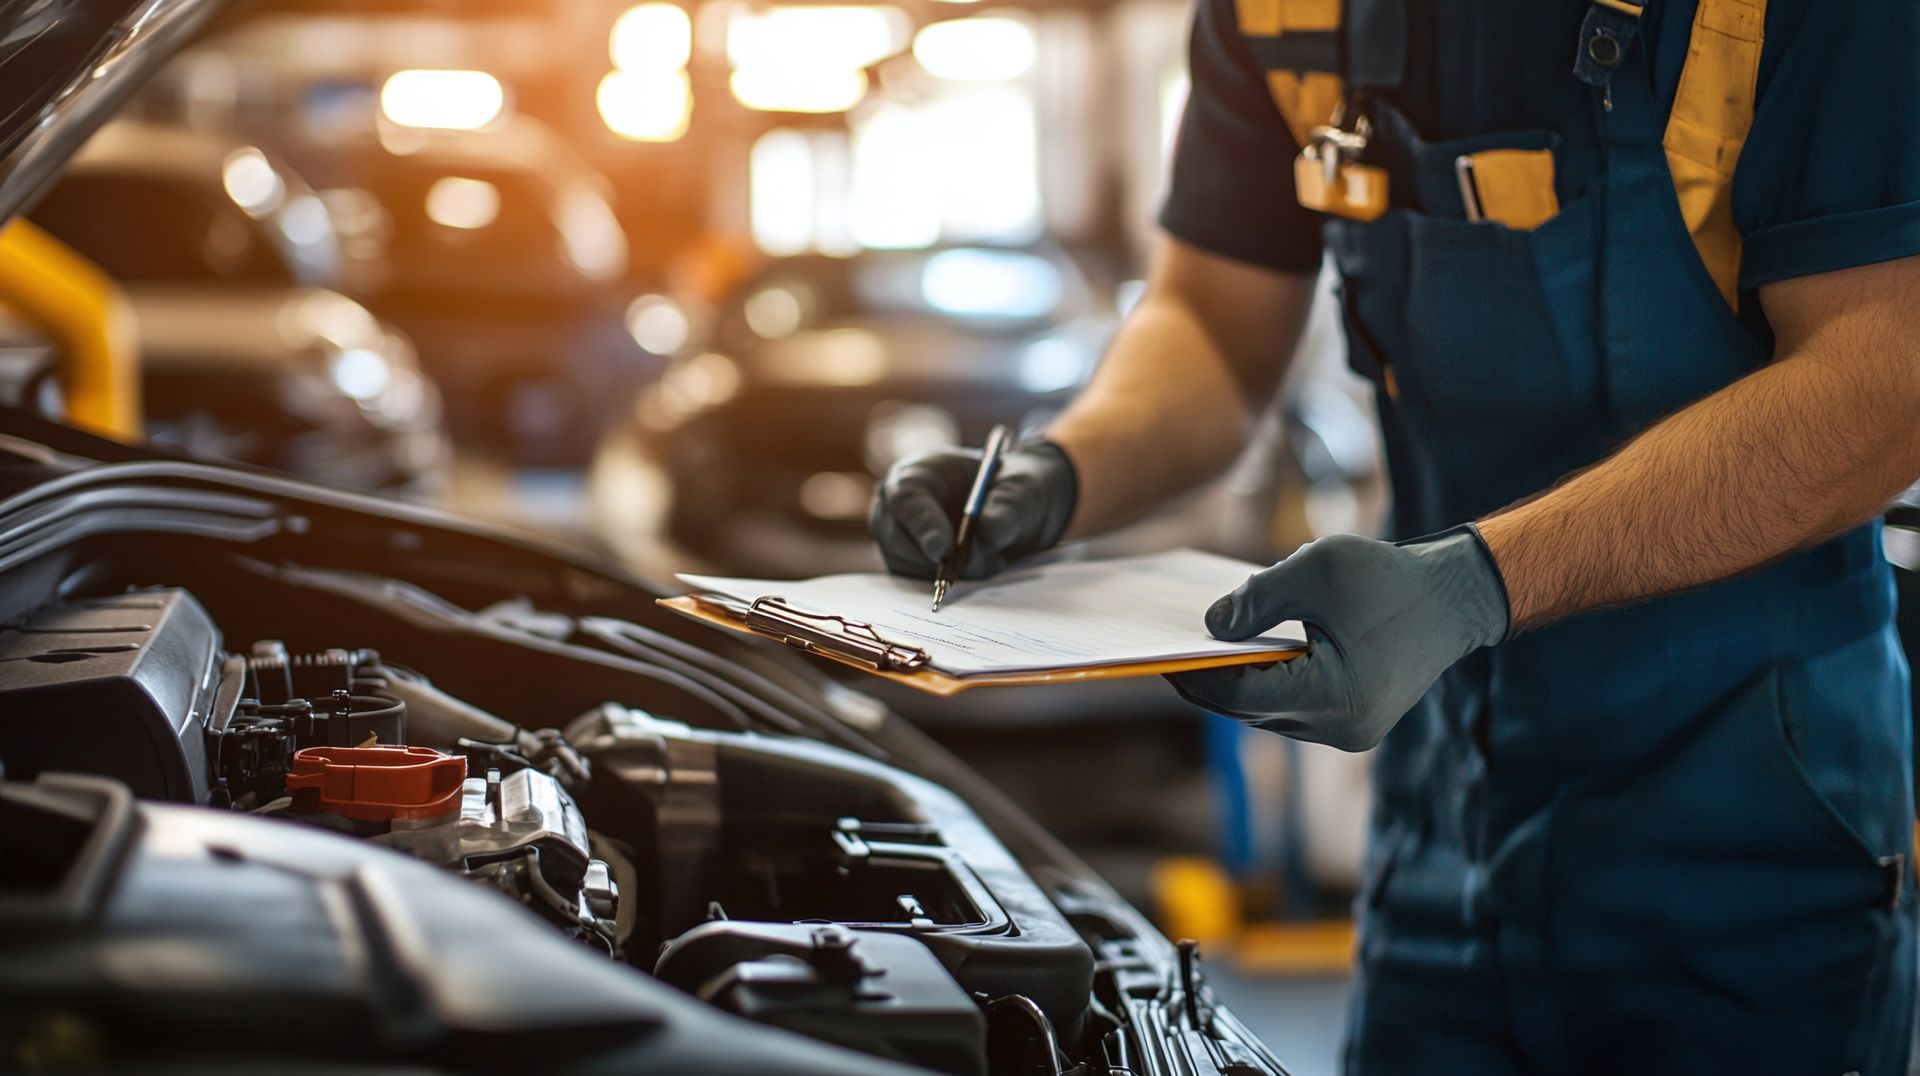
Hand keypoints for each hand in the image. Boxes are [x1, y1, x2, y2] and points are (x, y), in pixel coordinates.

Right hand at [868, 439, 1077, 579]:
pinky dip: (948, 583)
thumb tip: (988, 533)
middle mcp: (894, 507)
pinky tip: (977, 567)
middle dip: (941, 559)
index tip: (945, 551)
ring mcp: (894, 539)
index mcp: (915, 474)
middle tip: (984, 561)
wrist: (1003, 507)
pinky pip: (917, 584)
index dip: (924, 526)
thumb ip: (1007, 505)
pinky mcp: (903, 565)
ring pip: (911, 567)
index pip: (906, 499)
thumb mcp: (1018, 488)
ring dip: (950, 573)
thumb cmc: (1006, 490)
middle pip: (898, 540)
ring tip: (990, 559)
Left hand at [1168, 527, 1510, 750]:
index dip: (1195, 674)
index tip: (1160, 654)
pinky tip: (1241, 652)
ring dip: (1237, 680)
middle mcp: (1340, 729)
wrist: (1458, 597)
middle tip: (1166, 651)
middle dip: (1209, 679)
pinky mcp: (1352, 722)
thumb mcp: (1317, 570)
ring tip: (1195, 651)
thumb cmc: (1392, 579)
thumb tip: (1210, 626)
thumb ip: (1258, 598)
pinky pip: (1293, 705)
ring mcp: (1348, 731)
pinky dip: (1266, 680)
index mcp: (1334, 698)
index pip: (1240, 694)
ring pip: (1269, 711)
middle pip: (1249, 708)